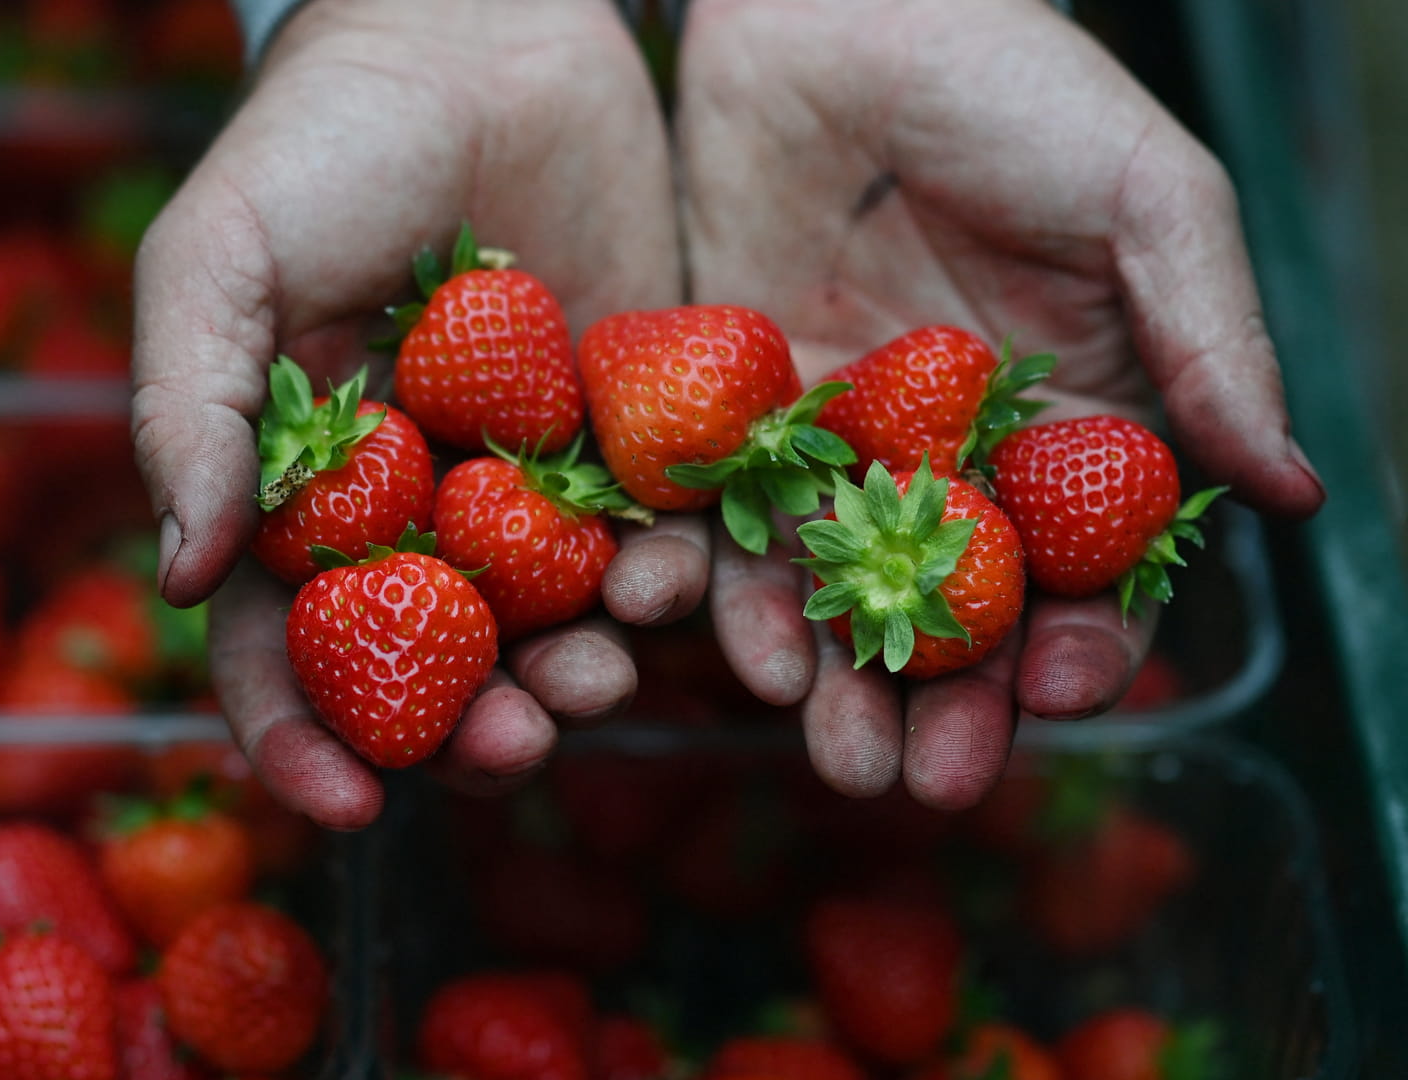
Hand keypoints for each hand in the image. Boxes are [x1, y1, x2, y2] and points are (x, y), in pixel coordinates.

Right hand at [131, 0, 681, 826]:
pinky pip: (652, 536)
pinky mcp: (630, 436)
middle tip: (512, 751)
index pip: (285, 649)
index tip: (342, 805)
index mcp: (299, 497)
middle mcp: (413, 512)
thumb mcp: (217, 262)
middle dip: (465, 734)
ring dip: (575, 678)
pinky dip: (666, 584)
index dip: (301, 738)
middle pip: (431, 668)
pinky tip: (677, 591)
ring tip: (605, 681)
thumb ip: (189, 412)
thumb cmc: (320, 142)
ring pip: (550, 625)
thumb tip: (182, 580)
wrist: (478, 28)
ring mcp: (525, 482)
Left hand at [672, 0, 1324, 807]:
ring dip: (831, 679)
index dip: (1078, 640)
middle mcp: (951, 452)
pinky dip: (721, 589)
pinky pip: (722, 522)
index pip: (1083, 568)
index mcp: (1069, 419)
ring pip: (835, 590)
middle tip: (917, 780)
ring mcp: (836, 441)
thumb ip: (1208, 342)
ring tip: (824, 749)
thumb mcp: (1146, 196)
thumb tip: (1293, 494)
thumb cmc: (1013, 78)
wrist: (831, 2)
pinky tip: (719, 643)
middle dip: (941, 703)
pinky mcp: (730, 413)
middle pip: (952, 611)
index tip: (1058, 690)